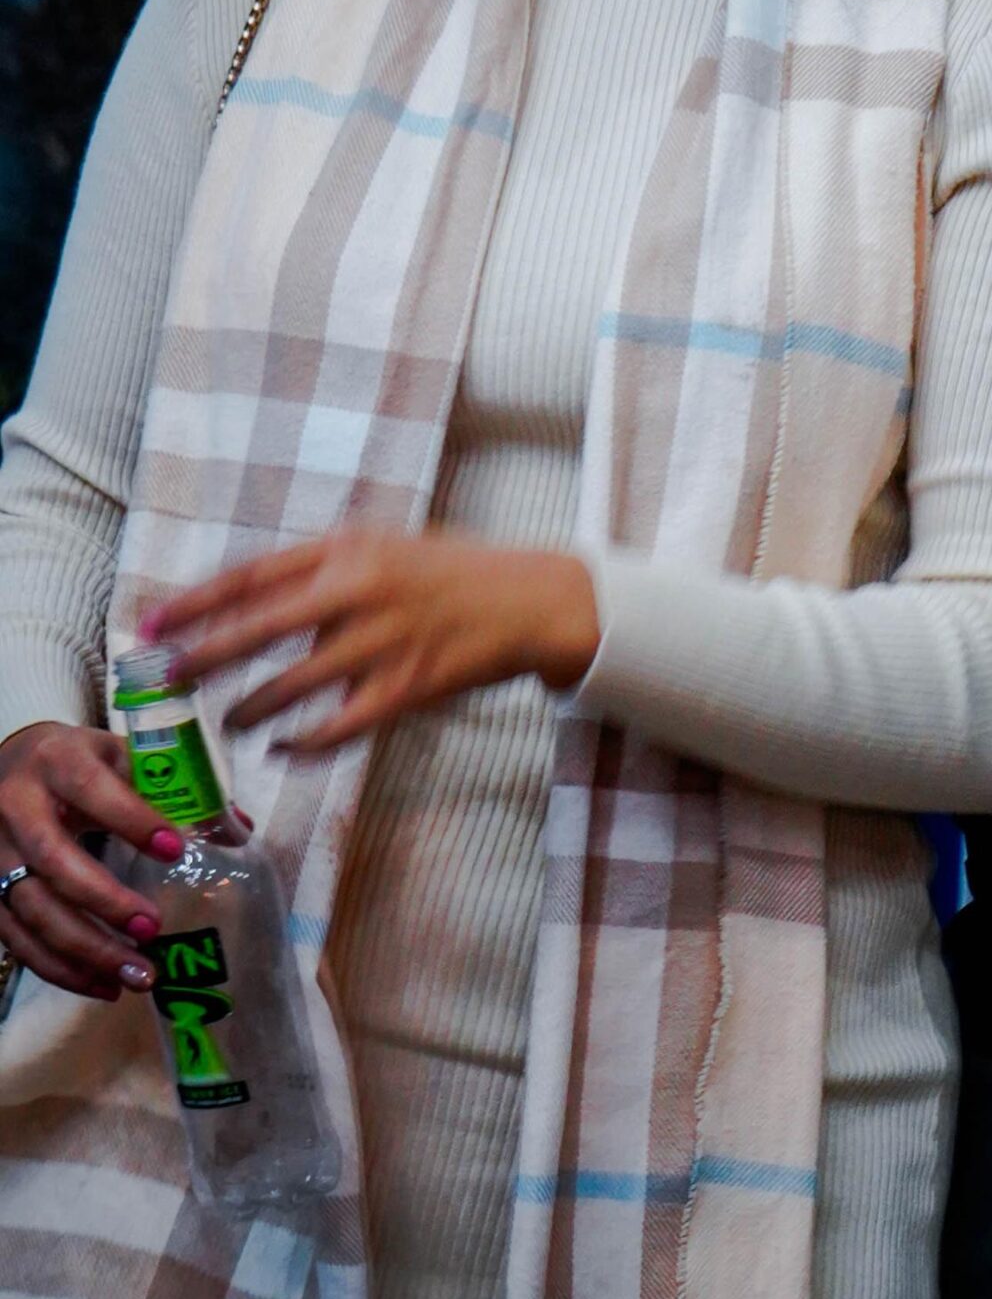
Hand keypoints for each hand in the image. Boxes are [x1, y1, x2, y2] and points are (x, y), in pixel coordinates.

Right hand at [0, 722, 188, 999]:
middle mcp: (15, 807)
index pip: (93, 790)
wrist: (4, 768)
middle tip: (152, 929)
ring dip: (86, 950)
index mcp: (56, 761)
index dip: (132, 820)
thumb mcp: (117, 757)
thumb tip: (238, 827)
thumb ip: (171, 788)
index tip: (176, 849)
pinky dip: (60, 969)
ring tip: (138, 975)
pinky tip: (103, 985)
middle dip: (105, 901)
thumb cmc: (75, 763)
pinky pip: (18, 940)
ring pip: (32, 910)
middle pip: (54, 861)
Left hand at [144, 527, 602, 756]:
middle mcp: (361, 590)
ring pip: (296, 684)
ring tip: (226, 723)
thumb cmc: (450, 572)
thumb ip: (324, 572)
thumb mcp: (384, 548)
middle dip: (205, 654)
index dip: (197, 600)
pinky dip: (306, 744)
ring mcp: (386, 642)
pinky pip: (342, 726)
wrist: (530, 600)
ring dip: (252, 708)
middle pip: (261, 626)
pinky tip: (283, 750)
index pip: (254, 574)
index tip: (154, 622)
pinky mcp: (410, 688)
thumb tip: (254, 607)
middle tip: (166, 676)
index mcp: (349, 548)